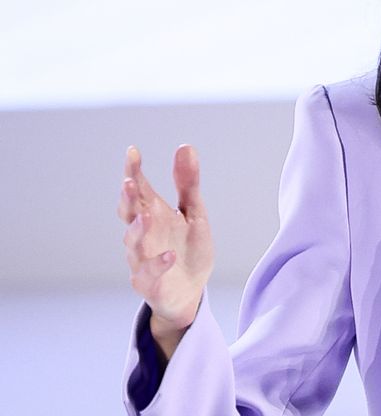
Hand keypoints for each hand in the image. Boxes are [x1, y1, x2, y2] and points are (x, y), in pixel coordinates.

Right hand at [118, 145, 213, 355]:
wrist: (191, 291)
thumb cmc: (188, 248)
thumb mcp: (194, 213)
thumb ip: (188, 184)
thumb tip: (185, 146)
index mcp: (153, 213)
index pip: (139, 189)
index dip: (133, 171)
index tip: (133, 152)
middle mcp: (143, 234)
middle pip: (129, 214)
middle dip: (127, 199)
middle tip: (129, 182)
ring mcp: (142, 258)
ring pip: (134, 243)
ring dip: (139, 229)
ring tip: (147, 214)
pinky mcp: (149, 282)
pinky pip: (149, 273)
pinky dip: (158, 264)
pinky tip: (170, 255)